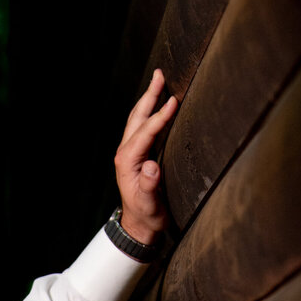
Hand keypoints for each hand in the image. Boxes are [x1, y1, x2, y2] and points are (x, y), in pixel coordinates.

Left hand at [114, 68, 178, 246]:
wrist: (139, 226)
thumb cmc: (147, 215)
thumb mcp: (149, 204)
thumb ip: (149, 186)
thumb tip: (151, 167)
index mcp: (128, 162)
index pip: (145, 132)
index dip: (160, 117)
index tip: (174, 102)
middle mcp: (126, 153)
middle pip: (138, 118)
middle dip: (149, 95)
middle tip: (160, 74)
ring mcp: (130, 152)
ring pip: (138, 119)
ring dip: (148, 99)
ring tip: (159, 81)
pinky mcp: (137, 155)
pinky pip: (143, 127)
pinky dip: (150, 111)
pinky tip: (158, 103)